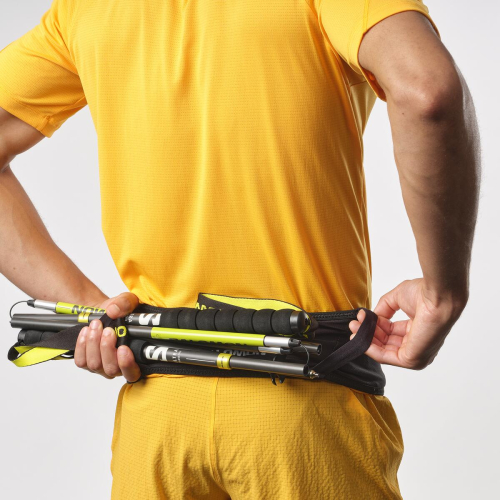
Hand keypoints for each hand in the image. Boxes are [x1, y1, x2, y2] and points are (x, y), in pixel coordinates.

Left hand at [74, 292, 141, 380]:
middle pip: (111, 368)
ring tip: (95, 326)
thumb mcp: (128, 301)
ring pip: (95, 364)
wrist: (103, 313)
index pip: (132, 373)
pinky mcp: (86, 363)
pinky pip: (81, 361)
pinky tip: (86, 332)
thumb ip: (126, 303)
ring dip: (93, 344)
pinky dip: (82, 346)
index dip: (127, 364)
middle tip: (107, 330)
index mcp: (134, 357)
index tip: (123, 348)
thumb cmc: (119, 312)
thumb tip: (114, 311)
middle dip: (107, 348)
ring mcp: (101, 366)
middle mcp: (118, 366)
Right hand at [348, 278, 467, 369]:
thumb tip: (372, 317)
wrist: (437, 297)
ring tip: (355, 328)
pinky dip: (371, 348)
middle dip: (367, 333)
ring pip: (384, 351)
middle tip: (354, 324)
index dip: (374, 326)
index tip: (361, 318)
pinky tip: (361, 337)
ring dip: (366, 340)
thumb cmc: (425, 295)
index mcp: (417, 330)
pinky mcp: (412, 359)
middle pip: (386, 343)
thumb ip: (383, 309)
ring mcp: (416, 354)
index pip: (391, 333)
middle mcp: (417, 344)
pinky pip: (386, 357)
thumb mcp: (397, 299)